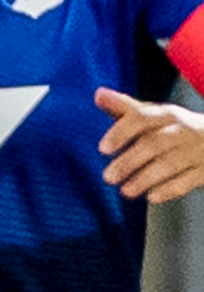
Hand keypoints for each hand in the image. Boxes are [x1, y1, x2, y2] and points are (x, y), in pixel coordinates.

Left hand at [102, 89, 203, 203]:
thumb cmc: (175, 129)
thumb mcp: (154, 116)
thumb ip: (125, 108)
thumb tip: (99, 94)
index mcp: (167, 115)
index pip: (142, 117)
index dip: (121, 132)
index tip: (102, 149)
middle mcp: (184, 130)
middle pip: (155, 142)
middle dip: (129, 161)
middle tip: (108, 177)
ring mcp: (198, 150)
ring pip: (171, 163)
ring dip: (145, 178)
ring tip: (125, 191)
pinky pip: (189, 180)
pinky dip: (170, 189)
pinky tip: (152, 197)